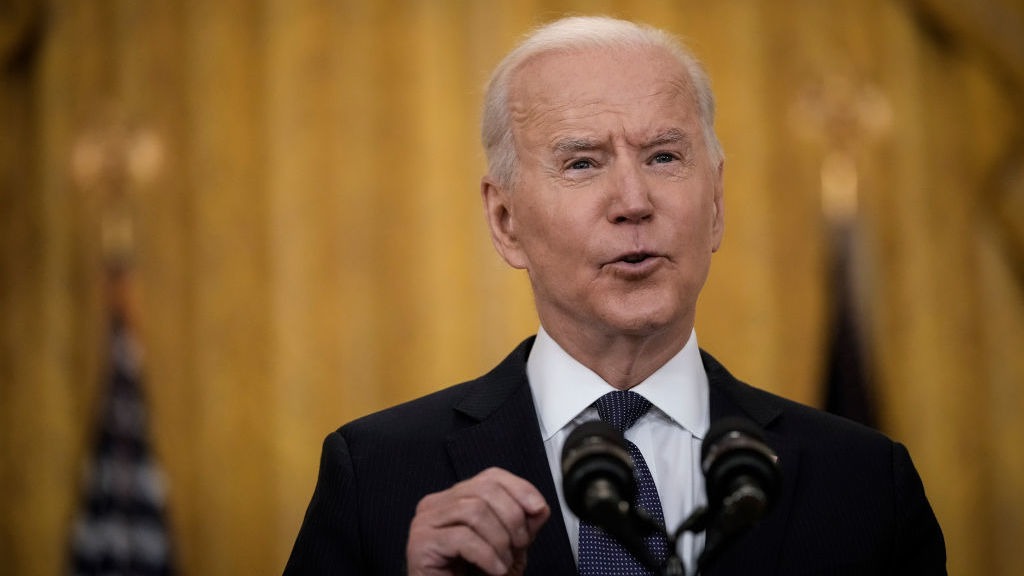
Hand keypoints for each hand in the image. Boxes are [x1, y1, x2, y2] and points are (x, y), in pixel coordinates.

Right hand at [406, 467, 550, 575]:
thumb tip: (539, 506)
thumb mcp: (507, 548)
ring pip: (474, 511)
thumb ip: (522, 524)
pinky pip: (462, 538)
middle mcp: (436, 505)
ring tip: (504, 563)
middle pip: (484, 490)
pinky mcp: (421, 544)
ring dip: (499, 540)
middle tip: (519, 545)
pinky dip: (486, 555)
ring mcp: (425, 522)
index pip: (490, 476)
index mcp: (454, 499)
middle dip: (512, 518)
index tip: (538, 509)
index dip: (520, 489)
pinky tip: (494, 570)